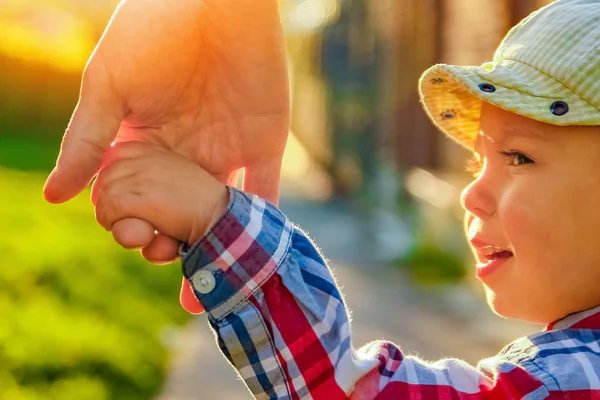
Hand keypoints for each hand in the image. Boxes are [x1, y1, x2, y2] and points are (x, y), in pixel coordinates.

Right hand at [43, 0, 288, 312]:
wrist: (216, 2)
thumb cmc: (154, 31)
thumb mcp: (110, 84)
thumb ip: (89, 139)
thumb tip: (56, 196)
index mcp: (146, 138)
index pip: (135, 192)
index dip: (129, 219)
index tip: (127, 239)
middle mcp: (185, 150)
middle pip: (176, 209)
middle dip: (170, 241)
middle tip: (164, 262)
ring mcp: (225, 149)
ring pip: (218, 209)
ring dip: (215, 249)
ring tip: (211, 290)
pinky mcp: (264, 143)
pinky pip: (263, 190)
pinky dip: (258, 222)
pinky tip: (247, 257)